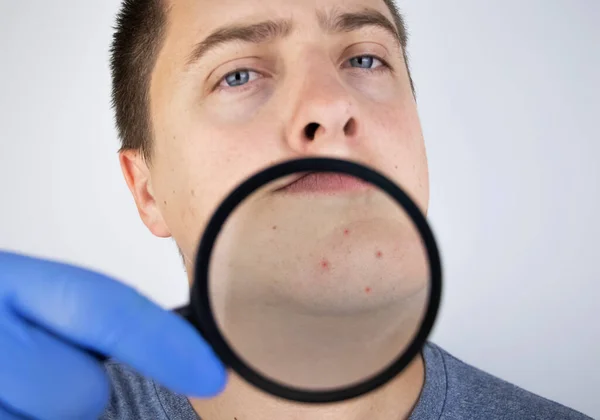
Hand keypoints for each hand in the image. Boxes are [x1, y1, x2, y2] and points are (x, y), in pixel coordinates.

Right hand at [0, 251, 226, 419]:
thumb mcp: (17, 294)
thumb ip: (78, 317)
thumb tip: (172, 347)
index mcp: (4, 281)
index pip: (100, 307)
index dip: (161, 342)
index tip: (210, 372)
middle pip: (80, 392)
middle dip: (77, 392)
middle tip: (41, 368)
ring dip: (39, 412)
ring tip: (10, 381)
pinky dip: (22, 416)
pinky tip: (10, 398)